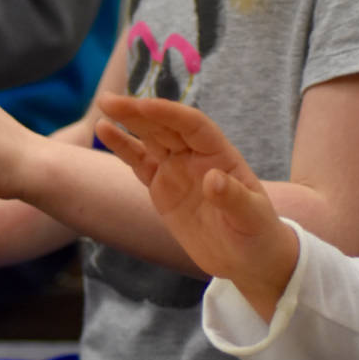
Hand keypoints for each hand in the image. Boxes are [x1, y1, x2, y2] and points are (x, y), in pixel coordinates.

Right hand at [95, 94, 299, 319]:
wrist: (246, 258)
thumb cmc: (256, 235)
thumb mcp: (250, 218)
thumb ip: (232, 197)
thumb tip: (212, 178)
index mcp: (220, 155)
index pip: (192, 126)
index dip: (168, 114)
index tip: (143, 106)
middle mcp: (196, 156)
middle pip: (165, 126)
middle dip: (138, 112)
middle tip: (108, 101)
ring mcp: (177, 170)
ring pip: (149, 139)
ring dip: (127, 122)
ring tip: (102, 107)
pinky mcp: (161, 187)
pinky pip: (138, 162)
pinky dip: (122, 147)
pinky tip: (105, 131)